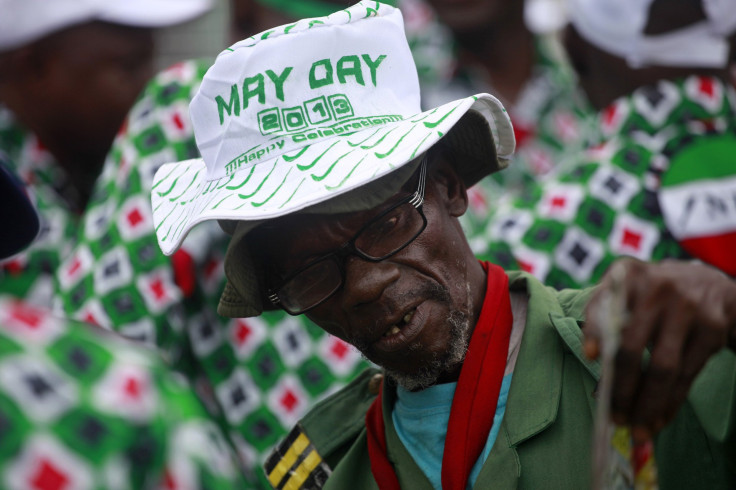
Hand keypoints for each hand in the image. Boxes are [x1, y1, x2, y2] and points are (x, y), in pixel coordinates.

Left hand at [584, 258, 735, 441]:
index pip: (603, 304)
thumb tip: (594, 366)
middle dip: (622, 388)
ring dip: (648, 404)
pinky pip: (687, 374)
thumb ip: (604, 318)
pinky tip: (659, 418)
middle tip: (615, 417)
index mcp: (627, 276)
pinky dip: (670, 402)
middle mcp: (656, 288)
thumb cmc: (651, 296)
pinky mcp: (711, 329)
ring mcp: (687, 308)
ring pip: (663, 368)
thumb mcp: (626, 291)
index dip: (594, 330)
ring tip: (637, 429)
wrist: (708, 284)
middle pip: (633, 346)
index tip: (588, 356)